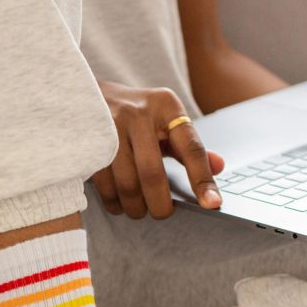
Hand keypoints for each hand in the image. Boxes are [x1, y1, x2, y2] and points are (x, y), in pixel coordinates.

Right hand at [93, 81, 224, 219]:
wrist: (87, 94)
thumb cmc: (134, 113)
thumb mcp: (165, 120)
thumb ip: (188, 146)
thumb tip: (219, 166)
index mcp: (166, 106)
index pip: (191, 148)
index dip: (202, 180)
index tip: (211, 204)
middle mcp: (138, 114)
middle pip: (152, 173)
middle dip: (159, 204)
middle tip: (162, 213)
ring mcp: (109, 129)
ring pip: (126, 184)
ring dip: (134, 206)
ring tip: (138, 210)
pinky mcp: (89, 144)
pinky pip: (104, 185)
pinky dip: (113, 202)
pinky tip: (118, 204)